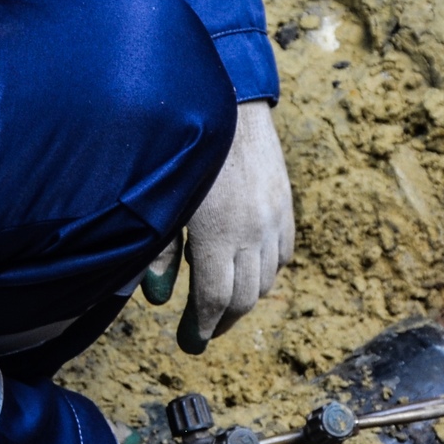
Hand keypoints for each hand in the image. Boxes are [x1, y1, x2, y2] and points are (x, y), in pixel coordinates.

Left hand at [172, 100, 292, 352]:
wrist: (230, 100)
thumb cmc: (185, 149)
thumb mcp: (165, 202)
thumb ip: (159, 252)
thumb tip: (157, 298)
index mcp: (218, 235)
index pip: (213, 300)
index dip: (200, 327)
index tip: (189, 342)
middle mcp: (253, 233)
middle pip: (243, 298)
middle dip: (221, 321)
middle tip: (202, 331)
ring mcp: (274, 219)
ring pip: (268, 280)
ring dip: (245, 299)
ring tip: (222, 306)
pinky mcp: (286, 205)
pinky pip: (283, 254)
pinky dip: (267, 272)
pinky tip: (250, 273)